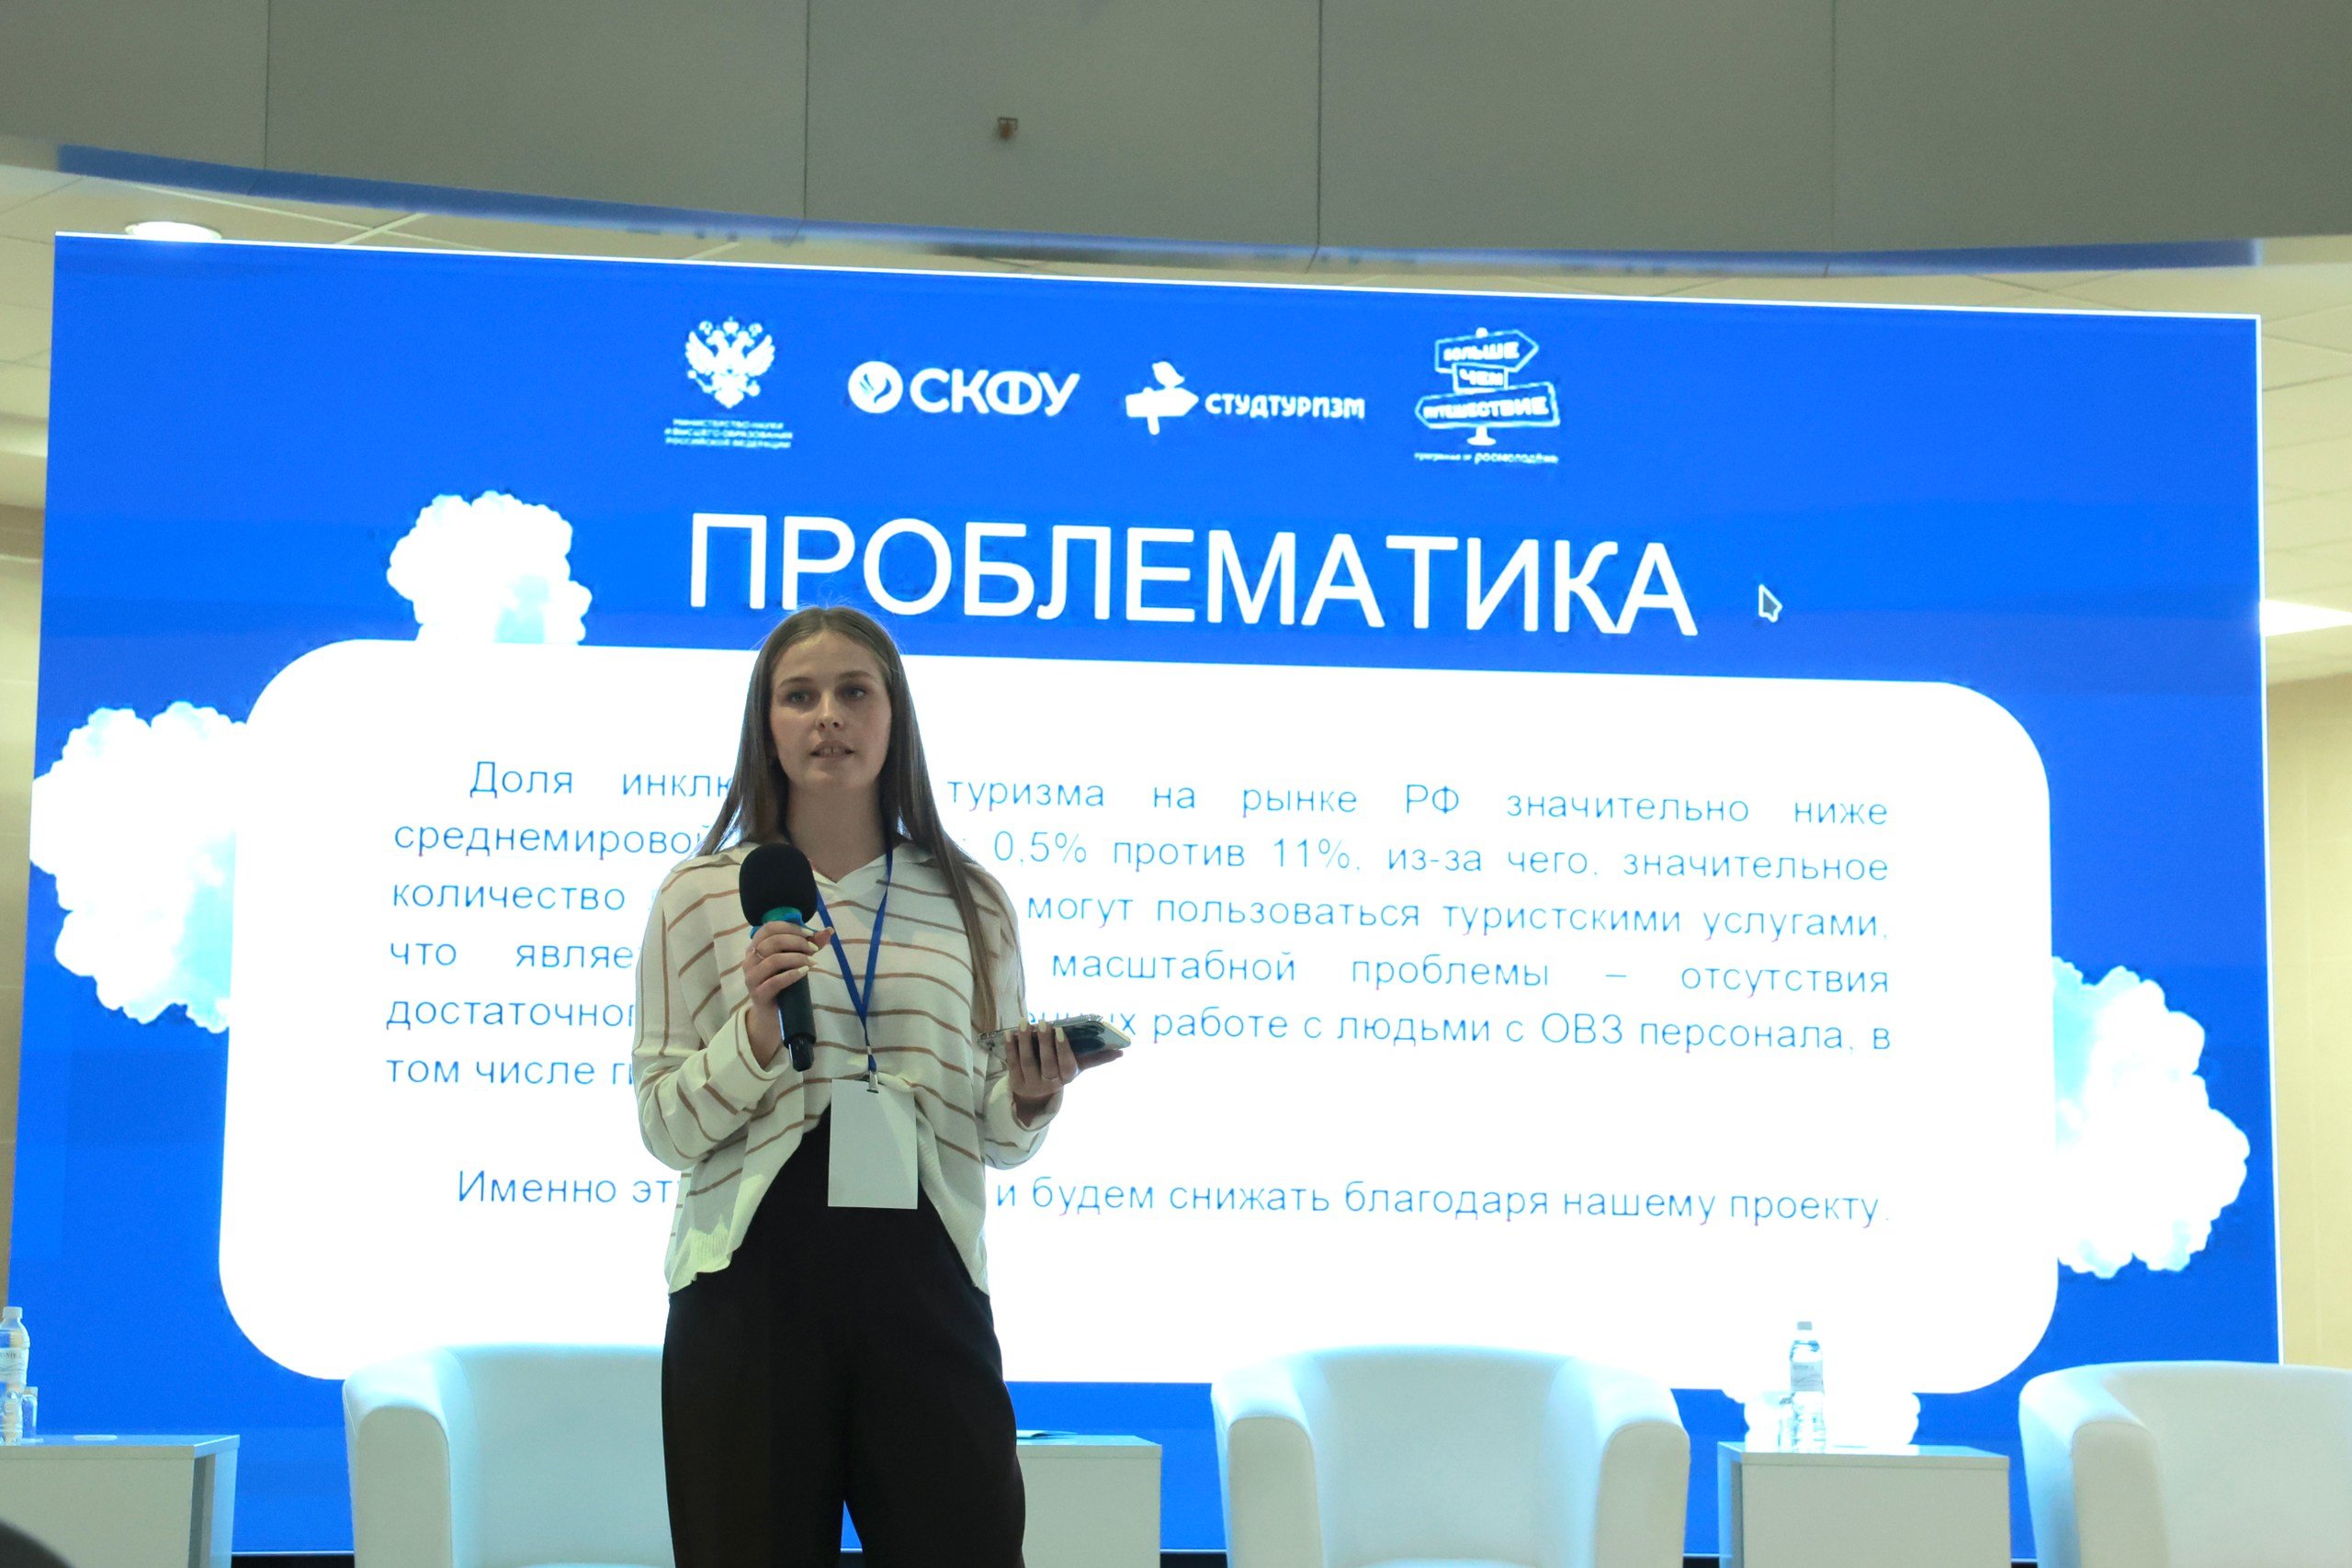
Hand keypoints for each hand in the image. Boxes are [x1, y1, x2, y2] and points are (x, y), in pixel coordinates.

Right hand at [741, 921, 824, 1066]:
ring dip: (797, 957)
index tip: (809, 934)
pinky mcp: (758, 994)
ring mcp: (751, 978)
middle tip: (814, 949)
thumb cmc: (783, 984)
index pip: (769, 928)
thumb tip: (829, 931)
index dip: (791, 928)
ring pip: (774, 960)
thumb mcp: (795, 961)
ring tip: (813, 961)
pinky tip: (805, 972)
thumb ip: (809, 945)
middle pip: (773, 941)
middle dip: (798, 942)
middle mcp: (749, 960)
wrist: (772, 1014)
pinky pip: (775, 981)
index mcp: (755, 947)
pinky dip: (792, 974)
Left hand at [1003, 1023, 1121, 1124]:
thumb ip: (1097, 1059)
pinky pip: (1012, 1064)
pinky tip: (1010, 1033)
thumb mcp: (1077, 1067)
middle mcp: (1050, 1083)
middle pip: (1047, 1063)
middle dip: (1045, 1042)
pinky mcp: (1016, 1082)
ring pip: (1028, 1062)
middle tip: (1043, 1021)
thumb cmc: (1060, 1072)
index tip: (1060, 1030)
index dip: (1063, 1048)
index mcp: (1067, 1077)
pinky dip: (1011, 1048)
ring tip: (1025, 1023)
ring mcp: (1032, 1084)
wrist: (1035, 1096)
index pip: (1067, 1065)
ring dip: (1025, 1042)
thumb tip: (1122, 1052)